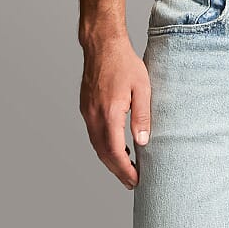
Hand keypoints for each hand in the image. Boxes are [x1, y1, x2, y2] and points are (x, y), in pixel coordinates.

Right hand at [79, 34, 150, 188]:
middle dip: (117, 170)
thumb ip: (142, 116)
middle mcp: (94, 116)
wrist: (102, 45)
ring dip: (110, 159)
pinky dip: (103, 145)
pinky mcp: (85, 107)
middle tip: (131, 182)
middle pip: (103, 153)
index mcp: (109, 113)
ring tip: (126, 167)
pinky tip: (116, 145)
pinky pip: (93, 133)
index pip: (115, 152)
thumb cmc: (125, 63)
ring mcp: (87, 112)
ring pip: (96, 145)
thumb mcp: (142, 87)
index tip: (136, 180)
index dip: (125, 169)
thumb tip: (143, 142)